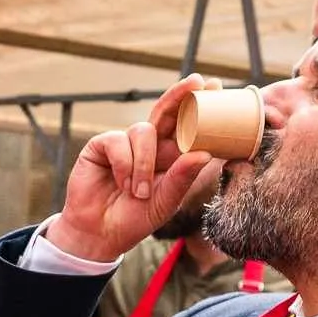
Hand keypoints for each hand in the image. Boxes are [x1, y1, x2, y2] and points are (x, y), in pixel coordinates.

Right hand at [43, 77, 219, 264]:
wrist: (99, 234)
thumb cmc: (135, 218)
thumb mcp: (166, 201)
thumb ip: (183, 178)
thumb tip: (205, 154)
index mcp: (169, 157)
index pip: (187, 126)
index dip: (200, 107)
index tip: (217, 86)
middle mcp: (149, 145)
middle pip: (166, 112)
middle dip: (181, 95)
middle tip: (197, 82)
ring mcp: (124, 143)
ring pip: (143, 132)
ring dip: (144, 163)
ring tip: (140, 192)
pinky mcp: (101, 146)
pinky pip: (118, 141)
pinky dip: (124, 165)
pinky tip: (121, 184)